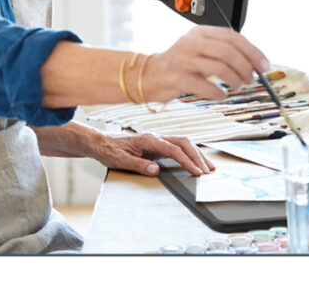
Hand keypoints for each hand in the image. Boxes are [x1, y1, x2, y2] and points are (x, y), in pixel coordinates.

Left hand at [86, 132, 215, 176]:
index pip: (174, 149)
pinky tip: (195, 159)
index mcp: (149, 139)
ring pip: (183, 142)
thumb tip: (156, 170)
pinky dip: (189, 152)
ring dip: (196, 153)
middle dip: (198, 156)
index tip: (196, 171)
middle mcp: (156, 137)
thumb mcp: (121, 161)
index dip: (187, 161)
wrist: (100, 142)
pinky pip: (178, 146)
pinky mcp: (157, 144)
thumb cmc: (109, 150)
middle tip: (208, 170)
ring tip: (208, 166)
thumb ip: (139, 165)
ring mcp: (158, 139)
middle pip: (184, 142)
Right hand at [142, 25, 268, 101]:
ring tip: (237, 86)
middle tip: (251, 79)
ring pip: (220, 67)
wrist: (148, 75)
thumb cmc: (179, 64)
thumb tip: (254, 62)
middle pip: (228, 51)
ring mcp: (184, 59)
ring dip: (235, 79)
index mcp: (200, 33)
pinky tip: (221, 94)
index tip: (264, 65)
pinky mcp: (178, 78)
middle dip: (246, 67)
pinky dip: (219, 93)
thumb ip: (222, 51)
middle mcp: (192, 43)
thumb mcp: (199, 49)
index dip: (252, 51)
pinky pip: (206, 86)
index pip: (233, 37)